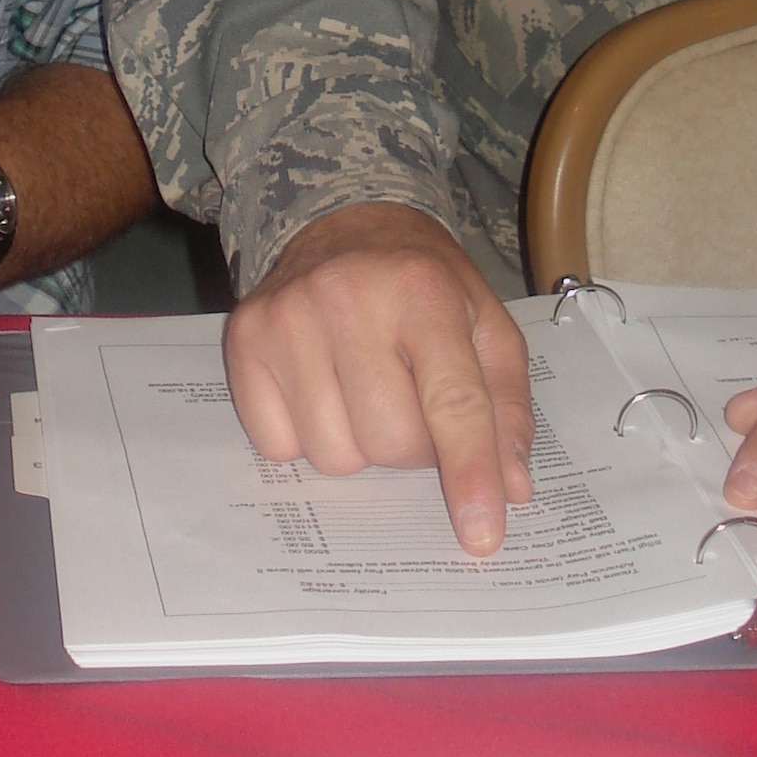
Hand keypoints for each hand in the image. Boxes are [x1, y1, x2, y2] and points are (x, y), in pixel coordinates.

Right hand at [222, 203, 533, 554]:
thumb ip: (505, 406)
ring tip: (364, 389)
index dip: (470, 472)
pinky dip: (305, 437)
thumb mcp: (485, 325)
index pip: (452, 400)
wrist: (342, 222)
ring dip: (359, 444)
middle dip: (413, 447)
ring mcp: (287, 316)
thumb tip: (512, 488)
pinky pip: (278, 447)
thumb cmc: (423, 284)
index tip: (482, 535)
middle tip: (413, 403)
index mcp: (423, 288)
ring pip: (333, 454)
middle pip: (390, 440)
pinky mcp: (244, 338)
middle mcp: (347, 295)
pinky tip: (319, 387)